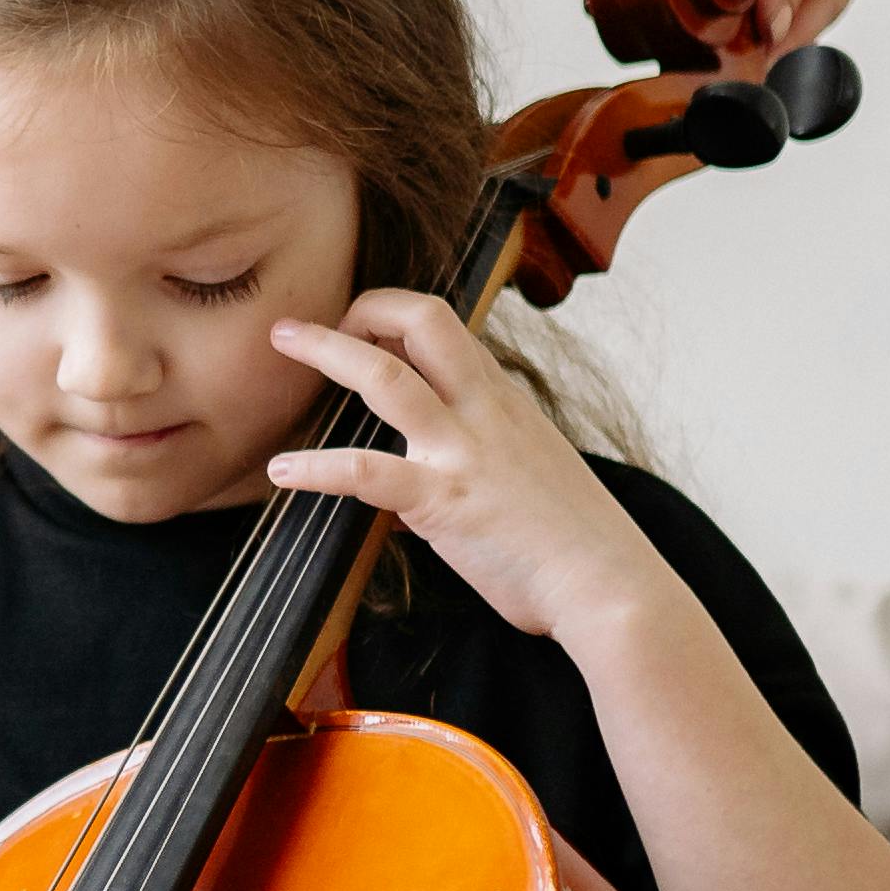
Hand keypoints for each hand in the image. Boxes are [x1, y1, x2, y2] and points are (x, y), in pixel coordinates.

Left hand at [263, 295, 686, 646]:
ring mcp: (463, 451)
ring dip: (327, 351)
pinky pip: (366, 472)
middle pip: (425, 320)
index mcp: (504, 401)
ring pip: (387, 377)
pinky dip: (316, 468)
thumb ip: (482, 459)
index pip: (449, 329)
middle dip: (365, 306)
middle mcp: (484, 410)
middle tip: (313, 322)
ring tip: (281, 341)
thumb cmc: (576, 541)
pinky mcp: (444, 500)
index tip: (364, 327)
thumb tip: (430, 479)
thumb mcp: (530, 475)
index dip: (399, 315)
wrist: (609, 584)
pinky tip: (281, 470)